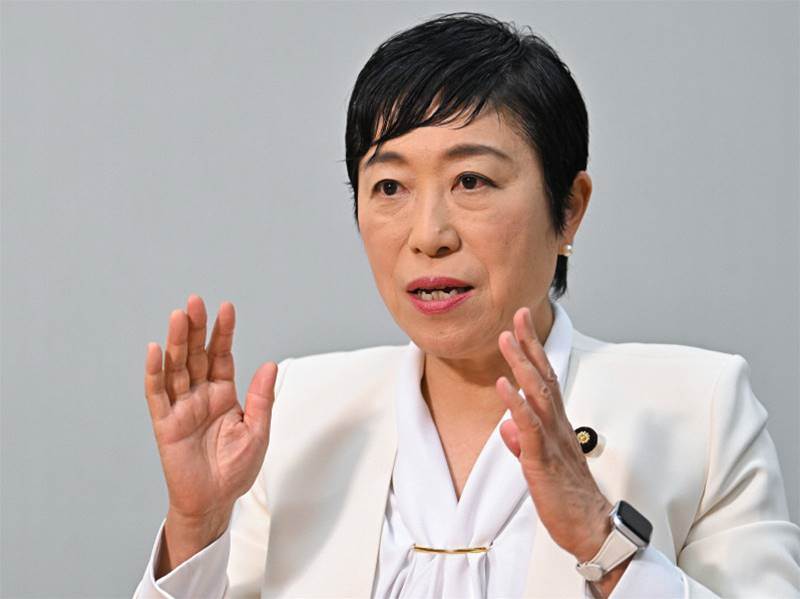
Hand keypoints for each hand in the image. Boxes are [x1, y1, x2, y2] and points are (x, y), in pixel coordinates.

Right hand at [143, 295, 277, 526]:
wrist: (214, 501)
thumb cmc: (235, 468)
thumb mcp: (257, 431)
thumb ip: (261, 399)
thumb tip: (269, 365)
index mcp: (223, 394)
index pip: (222, 355)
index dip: (223, 332)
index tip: (226, 307)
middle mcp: (200, 395)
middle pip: (196, 355)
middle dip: (196, 328)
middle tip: (195, 301)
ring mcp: (181, 407)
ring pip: (176, 368)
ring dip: (177, 342)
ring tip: (178, 316)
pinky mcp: (165, 424)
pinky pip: (158, 395)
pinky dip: (155, 373)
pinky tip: (155, 351)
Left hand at [496, 306, 625, 593]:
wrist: (591, 530)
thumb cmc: (567, 498)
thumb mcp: (539, 465)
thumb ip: (523, 442)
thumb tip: (505, 424)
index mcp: (557, 426)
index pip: (545, 381)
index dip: (533, 353)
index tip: (520, 327)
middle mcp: (557, 426)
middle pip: (544, 377)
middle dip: (529, 345)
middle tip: (518, 315)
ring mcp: (552, 441)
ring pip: (537, 395)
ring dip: (521, 365)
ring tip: (506, 339)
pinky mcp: (543, 461)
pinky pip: (530, 428)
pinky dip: (517, 405)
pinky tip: (504, 386)